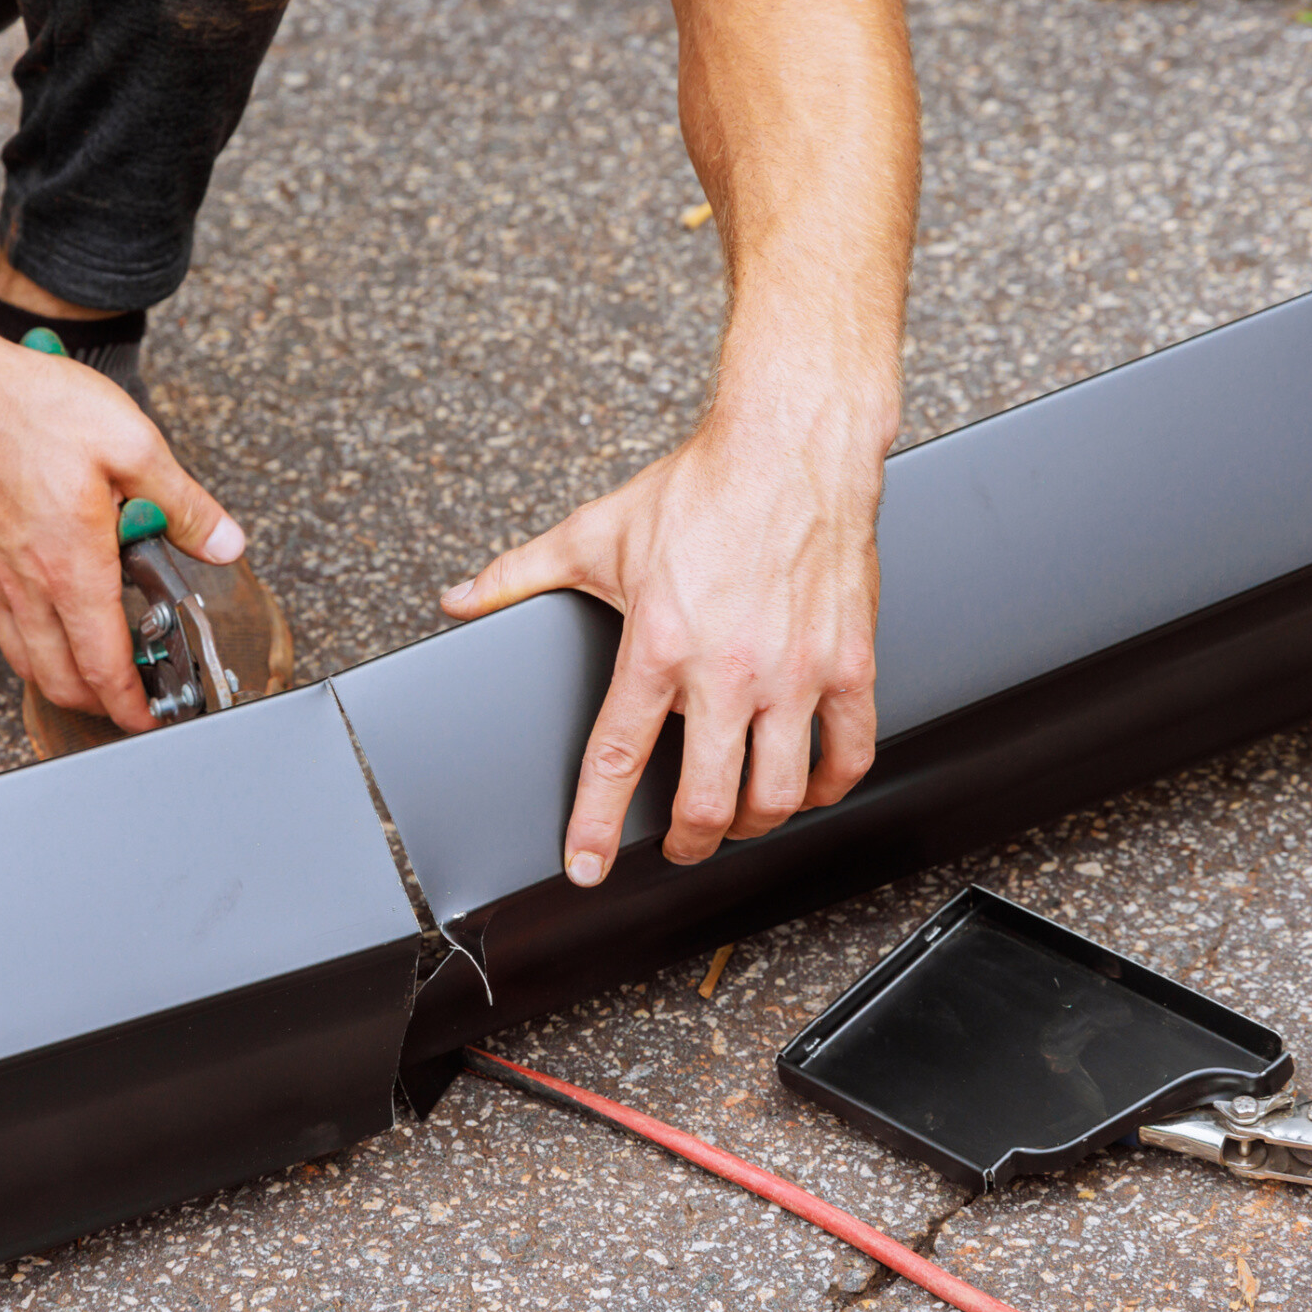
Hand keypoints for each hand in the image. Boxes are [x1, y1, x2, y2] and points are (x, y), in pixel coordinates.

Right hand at [0, 319, 243, 731]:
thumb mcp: (130, 442)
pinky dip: (33, 647)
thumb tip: (224, 543)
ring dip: (65, 679)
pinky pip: (2, 629)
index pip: (105, 665)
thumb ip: (183, 502)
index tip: (150, 718)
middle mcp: (26, 585)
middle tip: (134, 698)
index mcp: (72, 566)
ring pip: (27, 662)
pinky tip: (54, 620)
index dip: (131, 705)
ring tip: (100, 667)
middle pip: (62, 680)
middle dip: (101, 704)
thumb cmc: (27, 406)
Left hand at [440, 376, 891, 882]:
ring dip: (754, 826)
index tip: (585, 867)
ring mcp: (794, 672)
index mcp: (658, 645)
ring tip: (739, 822)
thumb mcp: (596, 533)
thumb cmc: (702, 487)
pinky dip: (829, 787)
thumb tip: (461, 599)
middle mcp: (728, 669)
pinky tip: (810, 786)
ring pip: (780, 793)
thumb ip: (520, 574)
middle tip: (677, 845)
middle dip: (687, 843)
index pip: (616, 759)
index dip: (594, 826)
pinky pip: (850, 753)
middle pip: (709, 802)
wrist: (792, 444)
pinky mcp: (849, 662)